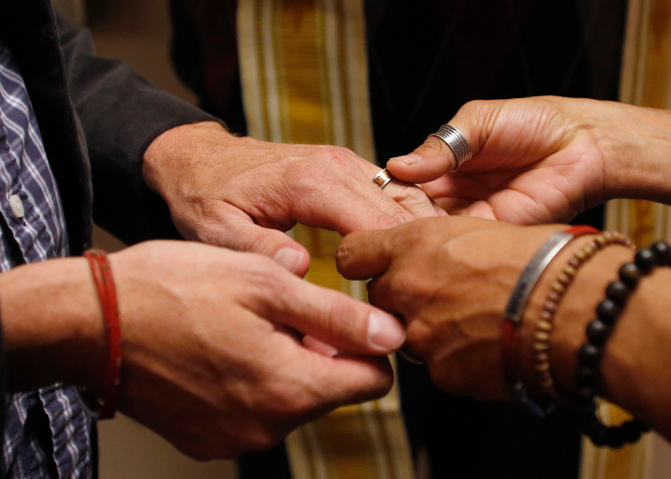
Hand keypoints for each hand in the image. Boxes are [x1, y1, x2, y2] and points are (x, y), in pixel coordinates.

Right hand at [108, 241, 404, 458]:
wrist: (91, 321)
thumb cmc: (173, 289)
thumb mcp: (265, 284)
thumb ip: (336, 316)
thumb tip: (391, 335)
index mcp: (290, 387)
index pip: (373, 382)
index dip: (368, 345)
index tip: (345, 319)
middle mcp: (267, 425)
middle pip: (332, 391)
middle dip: (322, 352)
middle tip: (283, 311)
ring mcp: (234, 438)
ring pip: (293, 400)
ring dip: (286, 364)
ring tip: (248, 325)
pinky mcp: (207, 440)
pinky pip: (255, 412)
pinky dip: (253, 382)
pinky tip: (224, 349)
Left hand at [143, 122, 440, 275]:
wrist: (199, 159)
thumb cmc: (205, 197)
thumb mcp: (216, 230)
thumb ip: (258, 249)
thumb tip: (302, 267)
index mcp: (309, 182)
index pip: (374, 226)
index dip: (389, 268)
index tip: (388, 307)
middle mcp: (336, 166)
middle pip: (398, 214)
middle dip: (409, 257)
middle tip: (410, 301)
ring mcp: (346, 162)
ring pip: (405, 199)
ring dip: (416, 237)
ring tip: (418, 279)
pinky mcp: (349, 166)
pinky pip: (394, 191)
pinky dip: (408, 220)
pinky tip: (410, 253)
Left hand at [336, 217, 562, 400]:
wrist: (577, 307)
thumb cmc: (543, 258)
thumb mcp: (482, 229)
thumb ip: (439, 244)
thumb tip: (431, 257)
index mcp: (414, 245)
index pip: (352, 254)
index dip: (366, 261)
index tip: (377, 265)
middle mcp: (407, 289)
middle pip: (379, 298)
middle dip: (404, 298)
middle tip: (445, 295)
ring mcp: (422, 336)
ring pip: (410, 336)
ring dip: (434, 330)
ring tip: (480, 320)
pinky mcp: (444, 374)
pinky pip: (441, 366)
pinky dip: (460, 359)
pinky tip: (493, 344)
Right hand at [386, 97, 612, 224]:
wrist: (584, 143)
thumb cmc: (535, 123)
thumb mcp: (478, 123)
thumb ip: (440, 147)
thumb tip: (397, 166)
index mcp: (445, 168)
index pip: (404, 186)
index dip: (384, 193)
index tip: (360, 200)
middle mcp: (454, 197)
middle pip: (412, 215)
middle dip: (393, 220)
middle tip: (367, 226)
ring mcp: (473, 217)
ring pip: (432, 233)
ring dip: (413, 235)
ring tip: (386, 236)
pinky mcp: (493, 232)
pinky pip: (461, 242)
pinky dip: (442, 243)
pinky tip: (421, 241)